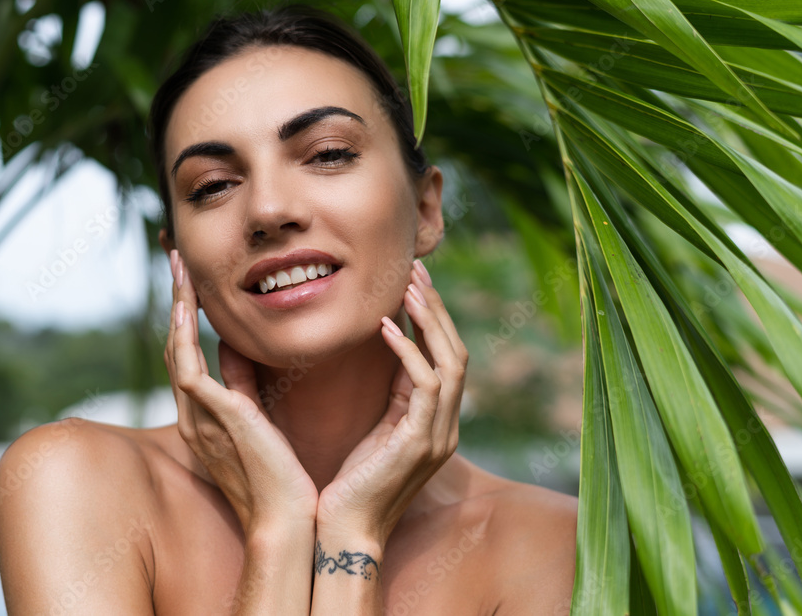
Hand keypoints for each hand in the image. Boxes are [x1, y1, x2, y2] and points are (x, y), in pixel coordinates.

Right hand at [164, 250, 318, 536]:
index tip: (189, 276)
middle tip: (174, 254)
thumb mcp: (257, 422)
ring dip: (177, 303)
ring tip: (178, 264)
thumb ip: (243, 386)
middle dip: (176, 297)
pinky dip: (185, 334)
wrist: (287, 520)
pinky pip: (188, 368)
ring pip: (177, 347)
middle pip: (175, 341)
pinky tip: (189, 304)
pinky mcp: (211, 419)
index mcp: (204, 413)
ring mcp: (197, 415)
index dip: (187, 312)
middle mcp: (193, 412)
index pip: (189, 352)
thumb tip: (235, 349)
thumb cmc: (279, 478)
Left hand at [315, 260, 467, 544]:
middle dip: (438, 309)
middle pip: (457, 353)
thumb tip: (386, 346)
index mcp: (436, 422)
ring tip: (407, 285)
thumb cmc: (350, 481)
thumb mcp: (376, 428)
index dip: (434, 318)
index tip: (414, 282)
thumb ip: (391, 393)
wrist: (344, 530)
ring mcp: (439, 435)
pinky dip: (410, 351)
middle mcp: (446, 426)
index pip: (446, 359)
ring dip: (430, 320)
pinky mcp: (421, 442)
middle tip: (415, 270)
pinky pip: (427, 385)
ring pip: (451, 362)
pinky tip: (387, 327)